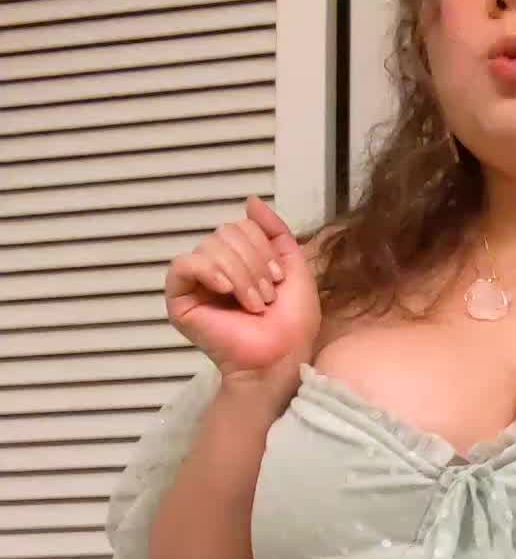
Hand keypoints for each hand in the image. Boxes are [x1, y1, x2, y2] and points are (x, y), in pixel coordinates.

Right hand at [164, 196, 321, 385]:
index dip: (264, 248)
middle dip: (253, 263)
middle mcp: (215, 268)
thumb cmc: (291, 323)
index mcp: (239, 261)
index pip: (242, 226)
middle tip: (265, 297)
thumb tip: (250, 201)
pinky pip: (184, 265)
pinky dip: (209, 272)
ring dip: (240, 275)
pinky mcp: (179, 300)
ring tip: (253, 304)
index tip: (278, 279)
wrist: (280, 357)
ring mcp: (196, 284)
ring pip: (210, 247)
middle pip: (226, 232)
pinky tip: (225, 290)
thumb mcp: (294, 267)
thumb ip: (275, 231)